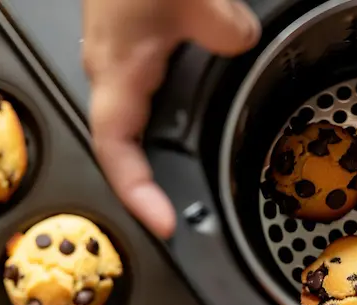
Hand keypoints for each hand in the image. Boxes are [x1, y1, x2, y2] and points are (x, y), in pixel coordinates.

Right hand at [83, 0, 260, 237]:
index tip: (162, 224)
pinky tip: (187, 131)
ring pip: (132, 129)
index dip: (137, 193)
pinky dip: (164, 127)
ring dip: (154, 163)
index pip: (117, 150)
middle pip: (122, 151)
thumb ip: (222, 28)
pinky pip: (145, 104)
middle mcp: (112, 77)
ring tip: (179, 196)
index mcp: (118, 72)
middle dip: (147, 190)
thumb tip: (243, 44)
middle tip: (176, 223)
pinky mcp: (132, 55)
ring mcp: (120, 68)